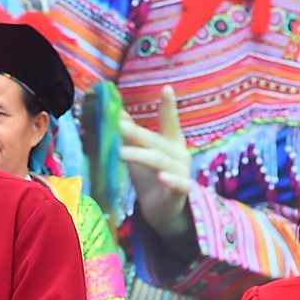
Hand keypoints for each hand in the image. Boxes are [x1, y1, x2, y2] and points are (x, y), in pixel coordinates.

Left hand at [120, 86, 193, 238]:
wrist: (163, 212)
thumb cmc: (150, 179)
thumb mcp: (139, 155)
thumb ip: (131, 137)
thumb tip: (117, 113)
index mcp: (172, 143)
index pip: (170, 122)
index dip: (169, 106)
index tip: (166, 88)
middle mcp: (180, 155)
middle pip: (156, 141)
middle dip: (136, 133)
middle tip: (117, 125)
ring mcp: (183, 173)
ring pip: (161, 161)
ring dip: (141, 155)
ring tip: (121, 153)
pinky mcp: (182, 192)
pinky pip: (179, 184)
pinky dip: (171, 180)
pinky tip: (161, 177)